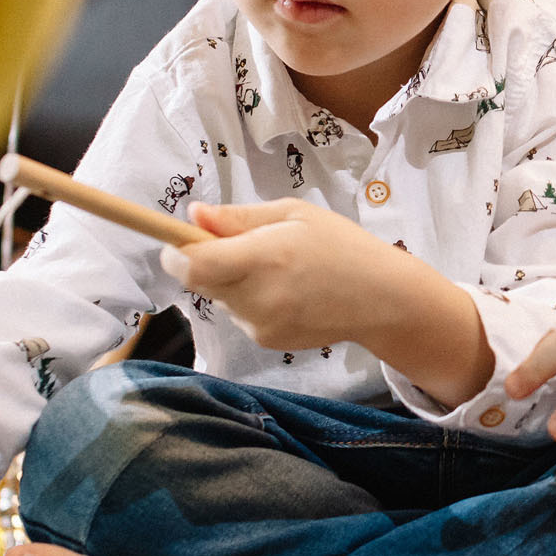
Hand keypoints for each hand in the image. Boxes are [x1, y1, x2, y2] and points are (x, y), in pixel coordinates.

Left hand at [161, 200, 407, 351]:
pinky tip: (285, 292)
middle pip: (198, 281)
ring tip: (275, 270)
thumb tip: (192, 216)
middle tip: (241, 246)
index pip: (190, 264)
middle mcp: (256, 296)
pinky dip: (249, 301)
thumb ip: (238, 218)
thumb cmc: (341, 245)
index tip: (182, 238)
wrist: (380, 299)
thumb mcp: (294, 214)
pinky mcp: (265, 341)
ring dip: (230, 282)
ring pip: (219, 298)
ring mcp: (259, 324)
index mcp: (262, 257)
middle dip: (205, 262)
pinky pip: (239, 314)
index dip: (175, 251)